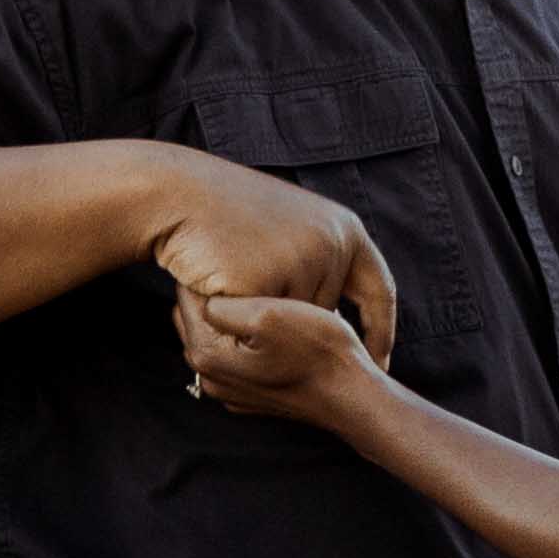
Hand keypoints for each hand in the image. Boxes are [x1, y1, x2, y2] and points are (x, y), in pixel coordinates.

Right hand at [141, 151, 397, 359]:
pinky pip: (260, 327)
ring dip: (263, 317)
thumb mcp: (294, 228)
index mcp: (347, 229)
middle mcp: (333, 245)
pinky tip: (221, 285)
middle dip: (290, 316)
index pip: (379, 292)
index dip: (381, 331)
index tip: (377, 363)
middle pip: (326, 316)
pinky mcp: (267, 281)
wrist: (178, 195)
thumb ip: (322, 263)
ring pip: (292, 326)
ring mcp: (301, 262)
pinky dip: (241, 318)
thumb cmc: (229, 215)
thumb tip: (339, 321)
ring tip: (233, 274)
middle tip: (252, 280)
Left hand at [177, 286, 384, 424]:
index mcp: (208, 355)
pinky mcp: (249, 392)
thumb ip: (222, 302)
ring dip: (230, 314)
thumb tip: (201, 290)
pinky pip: (235, 353)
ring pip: (215, 334)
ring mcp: (229, 388)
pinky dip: (244, 336)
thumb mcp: (270, 315)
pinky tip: (271, 325)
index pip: (187, 297)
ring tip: (261, 294)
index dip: (207, 270)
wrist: (352, 395)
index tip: (231, 254)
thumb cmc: (319, 351)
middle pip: (195, 317)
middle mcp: (210, 377)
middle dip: (213, 293)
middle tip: (244, 270)